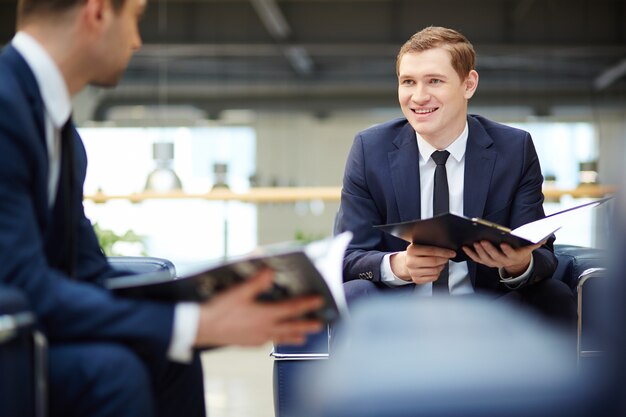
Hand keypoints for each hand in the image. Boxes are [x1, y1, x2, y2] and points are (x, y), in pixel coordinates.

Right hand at [194, 268, 323, 347]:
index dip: (307, 304)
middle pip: (291, 327)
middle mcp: (264, 328)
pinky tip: (273, 339)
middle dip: (306, 325)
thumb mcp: (239, 292)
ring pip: (281, 337)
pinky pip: (268, 342)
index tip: (319, 301)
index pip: (291, 308)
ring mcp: (257, 338)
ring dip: (294, 336)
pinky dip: (276, 340)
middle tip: (320, 325)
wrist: (202, 328)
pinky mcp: (248, 343)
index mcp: (265, 315)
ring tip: (304, 339)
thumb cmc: (219, 310)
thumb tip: (271, 271)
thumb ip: (257, 282)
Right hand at [390, 244, 455, 284]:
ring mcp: (413, 272)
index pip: (431, 251)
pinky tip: (436, 269)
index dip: (444, 252)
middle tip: (447, 257)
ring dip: (441, 266)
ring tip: (441, 263)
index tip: (452, 253)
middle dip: (444, 259)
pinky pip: (433, 277)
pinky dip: (438, 273)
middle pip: (433, 262)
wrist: (406, 262)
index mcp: (411, 250)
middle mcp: (411, 262)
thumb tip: (447, 248)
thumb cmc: (417, 253)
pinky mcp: (417, 280)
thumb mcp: (420, 245)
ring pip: (435, 271)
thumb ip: (430, 245)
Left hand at [462, 240, 543, 276]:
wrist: (516, 261)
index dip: (507, 250)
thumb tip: (543, 237)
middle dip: (488, 249)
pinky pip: (477, 259)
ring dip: (479, 251)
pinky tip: (465, 247)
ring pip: (485, 259)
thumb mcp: (530, 246)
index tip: (503, 243)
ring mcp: (493, 263)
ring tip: (474, 242)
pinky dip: (470, 254)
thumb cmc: (521, 249)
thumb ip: (536, 242)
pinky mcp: (485, 262)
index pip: (511, 254)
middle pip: (495, 257)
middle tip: (482, 240)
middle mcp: (503, 262)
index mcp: (514, 257)